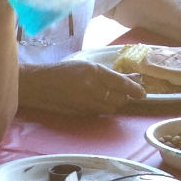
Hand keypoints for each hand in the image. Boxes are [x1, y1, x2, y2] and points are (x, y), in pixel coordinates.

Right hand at [16, 57, 143, 115]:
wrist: (38, 85)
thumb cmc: (62, 72)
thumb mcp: (86, 66)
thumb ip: (108, 74)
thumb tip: (132, 78)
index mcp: (94, 72)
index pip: (121, 84)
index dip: (134, 89)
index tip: (142, 93)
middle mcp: (91, 89)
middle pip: (118, 99)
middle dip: (124, 97)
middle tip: (125, 92)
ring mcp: (85, 103)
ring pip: (110, 108)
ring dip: (114, 104)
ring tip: (110, 97)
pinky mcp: (80, 113)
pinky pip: (99, 113)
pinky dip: (102, 108)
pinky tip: (97, 102)